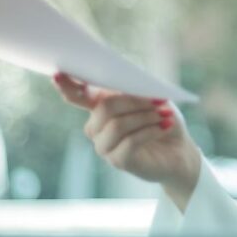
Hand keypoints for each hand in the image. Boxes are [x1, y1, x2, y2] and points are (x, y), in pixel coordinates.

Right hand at [51, 71, 201, 202]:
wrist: (179, 150)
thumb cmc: (162, 119)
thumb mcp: (153, 98)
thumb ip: (135, 89)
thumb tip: (126, 80)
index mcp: (100, 107)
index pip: (78, 96)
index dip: (67, 86)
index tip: (58, 74)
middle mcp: (96, 127)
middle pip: (104, 108)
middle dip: (134, 101)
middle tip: (159, 100)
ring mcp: (104, 146)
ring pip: (117, 125)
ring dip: (145, 117)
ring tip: (164, 114)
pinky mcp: (117, 161)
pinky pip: (129, 142)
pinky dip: (150, 131)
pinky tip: (164, 126)